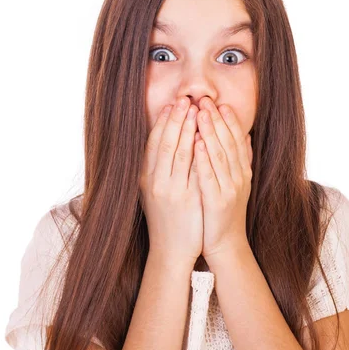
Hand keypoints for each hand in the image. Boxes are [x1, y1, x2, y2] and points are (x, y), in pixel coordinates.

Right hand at [140, 97, 202, 266]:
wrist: (170, 250)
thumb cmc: (164, 220)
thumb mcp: (153, 193)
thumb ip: (156, 169)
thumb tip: (161, 143)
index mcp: (146, 179)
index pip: (153, 143)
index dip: (162, 122)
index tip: (171, 105)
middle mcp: (155, 182)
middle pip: (165, 143)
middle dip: (175, 119)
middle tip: (184, 99)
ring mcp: (171, 191)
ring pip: (179, 153)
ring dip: (187, 129)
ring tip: (195, 110)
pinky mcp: (187, 200)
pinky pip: (193, 171)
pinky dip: (197, 152)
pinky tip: (203, 138)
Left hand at [192, 96, 252, 264]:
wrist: (225, 243)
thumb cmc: (224, 212)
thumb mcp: (236, 183)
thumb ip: (241, 160)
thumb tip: (246, 136)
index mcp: (243, 172)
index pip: (237, 140)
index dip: (229, 121)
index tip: (219, 103)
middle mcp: (239, 178)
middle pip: (228, 143)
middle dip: (217, 120)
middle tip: (205, 100)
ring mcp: (230, 189)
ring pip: (220, 155)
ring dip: (210, 133)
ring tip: (200, 113)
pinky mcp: (218, 201)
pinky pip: (210, 176)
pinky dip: (204, 158)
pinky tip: (197, 143)